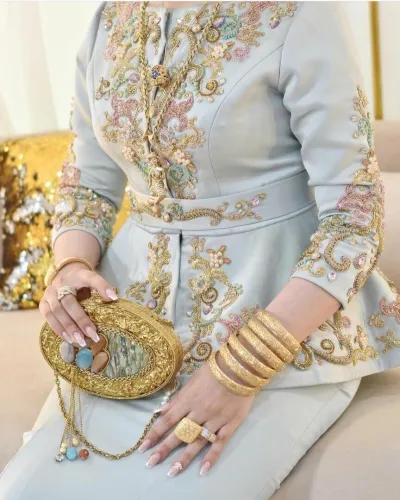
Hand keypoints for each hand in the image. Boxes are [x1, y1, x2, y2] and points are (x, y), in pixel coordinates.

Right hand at [39, 263, 116, 345]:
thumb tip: (113, 300)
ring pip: (57, 312)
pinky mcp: (43, 302)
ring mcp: (50, 292)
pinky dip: (58, 329)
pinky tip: (68, 339)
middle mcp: (62, 283)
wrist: (65, 275)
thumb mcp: (93, 282)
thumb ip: (101, 289)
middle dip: (81, 320)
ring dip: (69, 328)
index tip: (113, 298)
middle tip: (93, 335)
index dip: (102, 287)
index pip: (91, 278)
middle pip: (69, 302)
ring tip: (80, 341)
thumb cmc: (83, 283)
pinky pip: (48, 316)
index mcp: (79, 275)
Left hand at [139, 360, 254, 476]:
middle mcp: (199, 412)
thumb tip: (160, 411)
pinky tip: (203, 469)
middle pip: (180, 433)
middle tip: (151, 463)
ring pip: (197, 441)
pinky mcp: (230, 424)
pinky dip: (211, 456)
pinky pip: (219, 443)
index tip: (143, 447)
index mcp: (188, 400)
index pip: (168, 420)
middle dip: (164, 449)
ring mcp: (215, 420)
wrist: (240, 368)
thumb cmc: (214, 371)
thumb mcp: (192, 380)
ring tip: (173, 471)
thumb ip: (178, 398)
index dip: (155, 434)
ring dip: (185, 457)